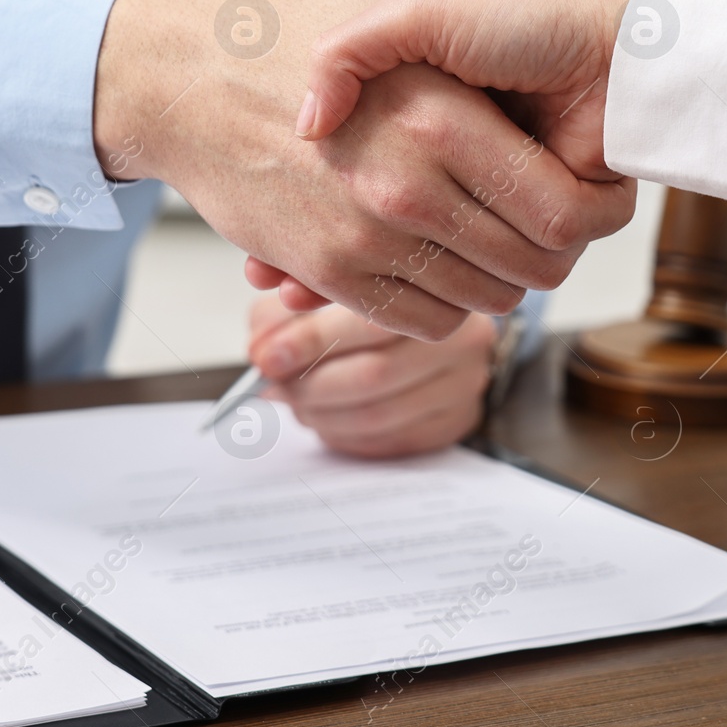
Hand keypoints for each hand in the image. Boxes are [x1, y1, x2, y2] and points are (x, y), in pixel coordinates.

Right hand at [92, 0, 635, 339]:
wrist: (187, 77)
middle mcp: (406, 189)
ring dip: (503, 276)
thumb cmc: (296, 17)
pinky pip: (430, 320)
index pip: (566, 213)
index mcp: (440, 118)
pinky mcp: (331, 274)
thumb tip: (571, 40)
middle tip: (548, 216)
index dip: (595, 209)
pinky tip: (443, 257)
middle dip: (556, 247)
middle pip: (536, 267)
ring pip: (488, 300)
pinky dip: (448, 302)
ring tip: (495, 231)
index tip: (590, 189)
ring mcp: (366, 239)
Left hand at [247, 292, 494, 457]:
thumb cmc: (373, 301)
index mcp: (434, 288)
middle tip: (273, 387)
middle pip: (373, 375)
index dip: (310, 343)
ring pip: (379, 415)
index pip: (368, 321)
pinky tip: (328, 418)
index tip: (266, 358)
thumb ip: (290, 303)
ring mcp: (465, 383)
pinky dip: (347, 436)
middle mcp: (464, 337)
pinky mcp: (459, 420)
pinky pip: (390, 441)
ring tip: (296, 402)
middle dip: (310, 387)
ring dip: (323, 416)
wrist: (439, 321)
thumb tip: (261, 347)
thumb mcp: (327, 285)